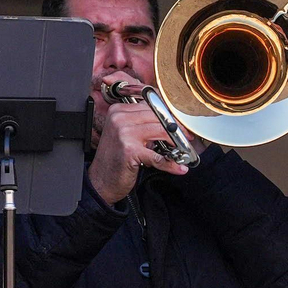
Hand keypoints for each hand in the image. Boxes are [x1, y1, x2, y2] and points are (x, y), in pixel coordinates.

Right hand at [88, 72, 188, 205]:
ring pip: (160, 131)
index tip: (180, 124)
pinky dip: (170, 164)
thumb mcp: (125, 134)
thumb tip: (170, 121)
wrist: (100, 181)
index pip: (150, 106)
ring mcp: (123, 133)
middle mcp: (119, 118)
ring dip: (176, 142)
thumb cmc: (115, 159)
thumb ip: (142, 124)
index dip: (168, 115)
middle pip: (157, 116)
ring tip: (184, 150)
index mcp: (118, 111)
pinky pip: (157, 156)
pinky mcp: (130, 150)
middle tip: (187, 137)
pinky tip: (179, 168)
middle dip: (176, 128)